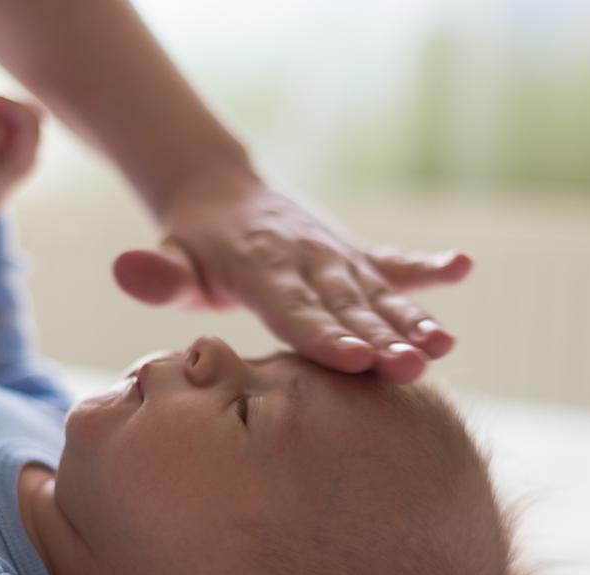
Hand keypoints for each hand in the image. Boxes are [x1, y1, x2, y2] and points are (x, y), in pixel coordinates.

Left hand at [112, 171, 471, 383]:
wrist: (223, 192)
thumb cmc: (194, 247)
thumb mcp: (172, 260)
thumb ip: (159, 275)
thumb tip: (127, 269)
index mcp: (260, 267)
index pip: (293, 308)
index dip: (323, 334)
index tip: (353, 359)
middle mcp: (306, 259)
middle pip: (346, 305)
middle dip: (381, 338)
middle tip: (411, 367)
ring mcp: (336, 255)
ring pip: (377, 291)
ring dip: (412, 318)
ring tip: (444, 344)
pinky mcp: (354, 254)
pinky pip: (393, 260)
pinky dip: (427, 267)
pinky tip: (462, 266)